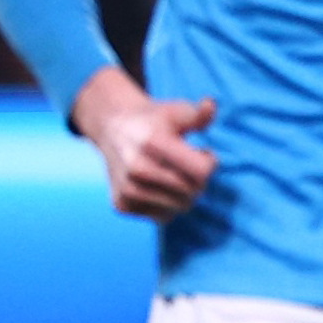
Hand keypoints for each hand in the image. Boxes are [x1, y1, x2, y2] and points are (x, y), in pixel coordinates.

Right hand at [68, 67, 219, 219]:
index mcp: (153, 143)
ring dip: (185, 194)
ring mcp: (127, 188)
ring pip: (179, 207)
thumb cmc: (153, 120)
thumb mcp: (176, 110)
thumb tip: (210, 105)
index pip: (201, 172)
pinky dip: (168, 205)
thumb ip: (197, 113)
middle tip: (190, 165)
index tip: (204, 152)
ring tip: (175, 174)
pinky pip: (162, 217)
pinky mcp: (121, 204)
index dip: (209, 163)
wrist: (112, 127)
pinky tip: (160, 186)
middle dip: (199, 179)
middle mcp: (137, 168)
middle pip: (192, 191)